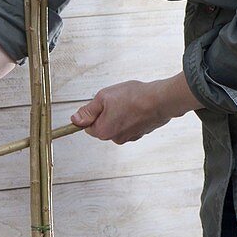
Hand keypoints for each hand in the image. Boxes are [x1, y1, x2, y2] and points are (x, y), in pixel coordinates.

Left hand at [70, 74, 200, 143]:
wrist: (161, 100)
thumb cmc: (135, 97)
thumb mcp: (103, 97)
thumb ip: (88, 110)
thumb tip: (75, 120)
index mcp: (104, 131)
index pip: (88, 126)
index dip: (92, 113)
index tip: (99, 104)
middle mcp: (116, 138)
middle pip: (103, 126)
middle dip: (106, 113)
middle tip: (115, 100)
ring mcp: (130, 137)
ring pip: (117, 124)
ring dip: (119, 114)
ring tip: (128, 101)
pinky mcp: (141, 132)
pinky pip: (130, 124)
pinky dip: (131, 116)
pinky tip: (136, 106)